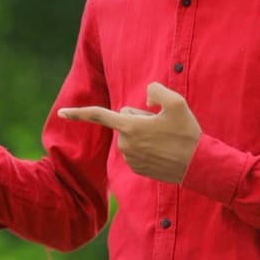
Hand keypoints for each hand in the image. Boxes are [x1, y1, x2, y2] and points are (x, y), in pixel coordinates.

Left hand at [58, 82, 200, 183]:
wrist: (199, 166)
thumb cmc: (187, 133)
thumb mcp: (176, 102)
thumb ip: (155, 90)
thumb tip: (145, 98)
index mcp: (130, 127)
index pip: (98, 116)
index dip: (78, 113)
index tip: (61, 112)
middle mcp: (125, 144)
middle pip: (123, 121)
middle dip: (137, 119)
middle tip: (162, 126)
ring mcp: (130, 159)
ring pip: (130, 136)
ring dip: (143, 133)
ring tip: (165, 139)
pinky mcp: (137, 169)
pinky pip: (136, 149)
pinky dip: (147, 147)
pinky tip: (163, 151)